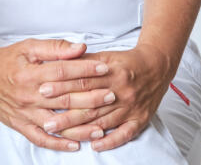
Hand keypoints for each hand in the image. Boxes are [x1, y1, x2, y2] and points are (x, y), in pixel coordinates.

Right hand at [0, 38, 113, 152]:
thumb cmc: (9, 58)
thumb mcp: (30, 47)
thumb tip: (80, 47)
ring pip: (56, 122)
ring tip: (101, 126)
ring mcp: (25, 113)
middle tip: (111, 94)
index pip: (64, 72)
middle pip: (65, 98)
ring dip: (80, 126)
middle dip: (90, 97)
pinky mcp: (20, 125)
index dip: (85, 69)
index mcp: (32, 73)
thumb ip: (55, 47)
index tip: (104, 67)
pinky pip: (41, 138)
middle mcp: (29, 95)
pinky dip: (58, 143)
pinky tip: (75, 145)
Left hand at [36, 43, 173, 151]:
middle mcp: (120, 90)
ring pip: (102, 120)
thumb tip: (60, 62)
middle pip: (89, 104)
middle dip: (66, 113)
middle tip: (46, 121)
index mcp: (111, 71)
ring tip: (61, 134)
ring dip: (81, 129)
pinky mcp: (140, 118)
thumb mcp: (106, 55)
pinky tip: (95, 145)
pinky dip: (110, 140)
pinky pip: (125, 133)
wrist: (157, 66)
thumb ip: (84, 60)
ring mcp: (131, 106)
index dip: (62, 86)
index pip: (82, 80)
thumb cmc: (127, 61)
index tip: (43, 90)